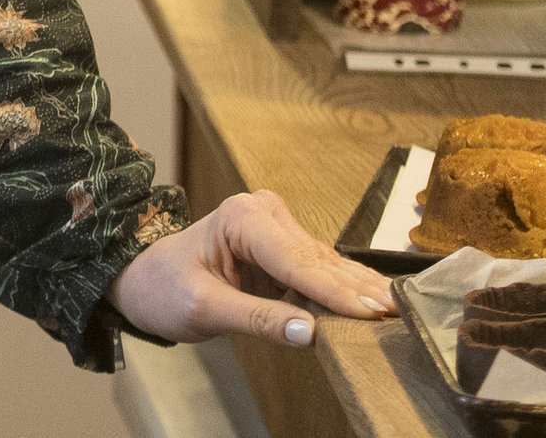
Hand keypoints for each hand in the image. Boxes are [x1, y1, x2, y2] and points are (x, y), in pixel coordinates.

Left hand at [109, 190, 396, 348]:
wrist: (145, 279)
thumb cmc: (164, 289)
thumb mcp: (203, 308)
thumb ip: (256, 319)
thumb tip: (309, 332)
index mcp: (241, 218)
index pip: (297, 261)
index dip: (335, 292)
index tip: (370, 312)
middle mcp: (263, 213)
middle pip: (319, 261)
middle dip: (358, 290)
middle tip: (400, 314)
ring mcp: (275, 227)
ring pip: (326, 265)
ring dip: (360, 290)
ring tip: (399, 310)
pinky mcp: (282, 246)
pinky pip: (319, 271)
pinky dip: (345, 289)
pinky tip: (377, 302)